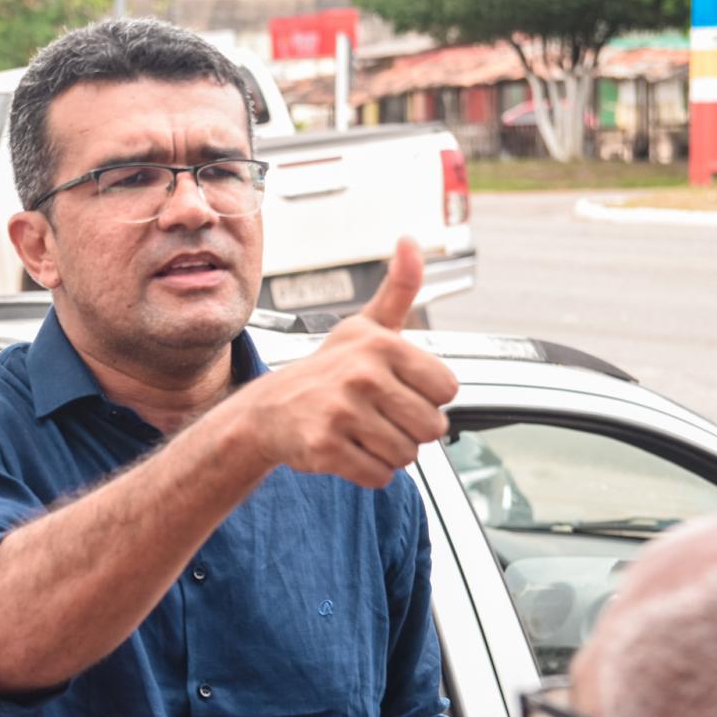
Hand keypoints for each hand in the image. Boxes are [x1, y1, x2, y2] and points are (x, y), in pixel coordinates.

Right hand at [241, 239, 456, 487]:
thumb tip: (411, 240)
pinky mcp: (325, 447)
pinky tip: (346, 450)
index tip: (397, 390)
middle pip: (432, 427)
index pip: (448, 389)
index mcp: (381, 345)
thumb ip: (399, 288)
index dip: (426, 397)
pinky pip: (378, 475)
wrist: (268, 410)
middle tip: (378, 417)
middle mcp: (361, 375)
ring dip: (390, 452)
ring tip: (361, 432)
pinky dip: (367, 471)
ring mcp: (341, 412)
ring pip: (407, 455)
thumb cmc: (329, 370)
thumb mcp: (367, 326)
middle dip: (410, 430)